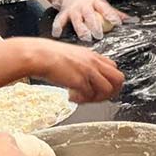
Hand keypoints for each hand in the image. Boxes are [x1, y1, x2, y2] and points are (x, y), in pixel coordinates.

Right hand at [7, 37, 123, 102]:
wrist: (37, 55)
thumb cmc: (48, 55)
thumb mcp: (72, 55)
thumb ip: (82, 63)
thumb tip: (85, 76)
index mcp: (93, 55)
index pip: (114, 68)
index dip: (108, 80)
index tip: (98, 87)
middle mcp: (94, 63)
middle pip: (118, 79)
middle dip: (111, 91)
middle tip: (97, 96)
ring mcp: (88, 71)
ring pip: (107, 89)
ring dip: (96, 98)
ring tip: (82, 98)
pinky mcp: (79, 80)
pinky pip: (89, 96)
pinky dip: (81, 100)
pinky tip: (71, 97)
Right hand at [51, 0, 125, 41]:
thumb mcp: (102, 3)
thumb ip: (114, 12)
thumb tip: (130, 20)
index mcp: (96, 2)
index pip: (105, 8)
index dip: (111, 15)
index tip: (117, 22)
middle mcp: (84, 5)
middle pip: (90, 15)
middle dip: (94, 25)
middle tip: (99, 35)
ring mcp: (73, 10)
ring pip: (77, 20)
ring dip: (81, 29)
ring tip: (85, 37)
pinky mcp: (64, 13)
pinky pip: (60, 20)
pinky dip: (58, 27)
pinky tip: (57, 34)